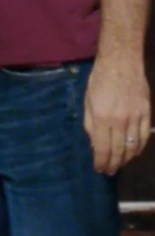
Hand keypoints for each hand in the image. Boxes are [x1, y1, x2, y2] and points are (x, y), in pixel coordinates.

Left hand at [84, 56, 149, 174]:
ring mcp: (136, 118)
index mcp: (101, 118)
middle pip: (118, 150)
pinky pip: (144, 137)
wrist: (121, 63)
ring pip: (133, 147)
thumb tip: (95, 144)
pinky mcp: (147, 114)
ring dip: (126, 159)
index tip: (99, 169)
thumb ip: (90, 125)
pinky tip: (133, 153)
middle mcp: (120, 121)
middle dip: (113, 164)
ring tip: (119, 165)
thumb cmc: (99, 81)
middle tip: (109, 171)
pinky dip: (139, 148)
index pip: (102, 148)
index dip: (101, 162)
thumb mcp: (87, 102)